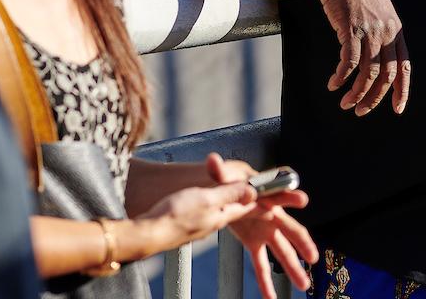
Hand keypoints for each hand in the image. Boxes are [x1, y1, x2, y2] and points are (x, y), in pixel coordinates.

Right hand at [136, 179, 257, 257]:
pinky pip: (209, 217)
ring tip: (240, 203)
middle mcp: (214, 222)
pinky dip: (216, 210)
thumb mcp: (206, 199)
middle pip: (237, 211)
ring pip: (223, 214)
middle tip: (266, 203)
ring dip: (234, 207)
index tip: (277, 198)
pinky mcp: (188, 227)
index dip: (262, 199)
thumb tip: (252, 190)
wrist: (148, 234)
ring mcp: (201, 226)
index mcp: (222, 214)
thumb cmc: (174, 215)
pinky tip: (210, 209)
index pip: (248, 206)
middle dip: (251, 206)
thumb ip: (229, 194)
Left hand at [206, 154, 316, 298]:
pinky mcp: (254, 241)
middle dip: (302, 243)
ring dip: (293, 268)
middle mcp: (270, 214)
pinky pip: (261, 264)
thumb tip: (213, 160)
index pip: (280, 194)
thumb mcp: (222, 175)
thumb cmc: (226, 180)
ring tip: (304, 285)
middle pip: (289, 228)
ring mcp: (264, 230)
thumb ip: (218, 170)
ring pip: (281, 251)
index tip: (302, 199)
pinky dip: (265, 281)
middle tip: (313, 257)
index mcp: (265, 195)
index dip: (290, 196)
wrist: (220, 192)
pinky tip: (270, 297)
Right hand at [316, 0, 409, 115]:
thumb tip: (378, 55)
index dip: (402, 91)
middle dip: (374, 98)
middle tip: (360, 111)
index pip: (404, 67)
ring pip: (367, 73)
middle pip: (386, 75)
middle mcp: (387, 33)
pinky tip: (333, 84)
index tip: (397, 109)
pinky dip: (341, 77)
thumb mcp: (377, 10)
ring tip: (345, 104)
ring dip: (356, 93)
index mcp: (396, 30)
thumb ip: (382, 31)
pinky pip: (348, 62)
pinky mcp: (351, 29)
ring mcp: (370, 31)